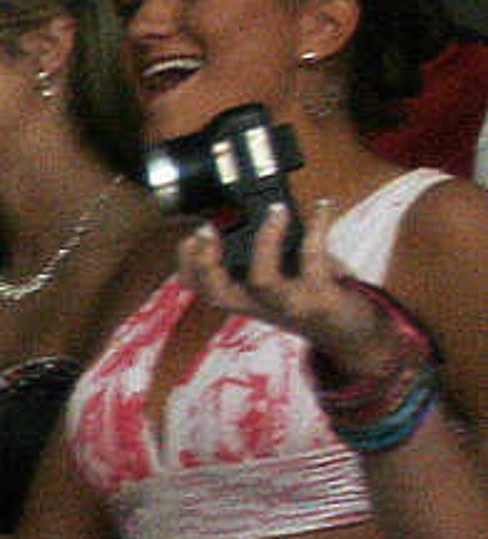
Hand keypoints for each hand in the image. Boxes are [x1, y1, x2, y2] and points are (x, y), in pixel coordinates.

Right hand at [170, 202, 398, 372]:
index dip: (188, 265)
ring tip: (275, 211)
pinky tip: (324, 207)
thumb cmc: (313, 294)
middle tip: (209, 230)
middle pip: (219, 293)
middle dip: (207, 262)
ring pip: (263, 280)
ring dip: (266, 241)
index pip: (202, 289)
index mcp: (244, 299)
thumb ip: (267, 253)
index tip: (190, 237)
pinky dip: (319, 227)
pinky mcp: (320, 297)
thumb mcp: (282, 276)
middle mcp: (260, 306)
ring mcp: (289, 304)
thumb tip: (260, 208)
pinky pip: (315, 259)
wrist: (351, 331)